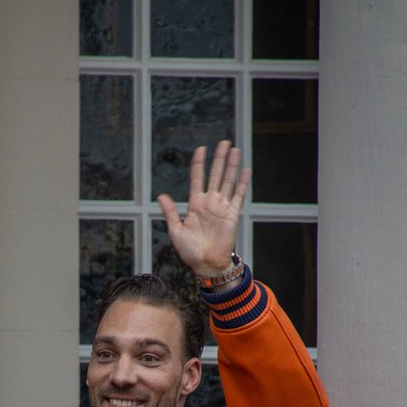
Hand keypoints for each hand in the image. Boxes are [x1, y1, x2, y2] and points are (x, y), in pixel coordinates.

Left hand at [157, 140, 250, 276]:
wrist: (206, 265)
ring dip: (231, 165)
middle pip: (215, 175)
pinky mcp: (232, 214)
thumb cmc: (190, 251)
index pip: (197, 178)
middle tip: (223, 142)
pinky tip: (245, 170)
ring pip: (228, 181)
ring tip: (234, 150)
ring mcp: (222, 207)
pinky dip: (243, 183)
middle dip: (219, 158)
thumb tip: (160, 196)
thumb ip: (170, 212)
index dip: (199, 163)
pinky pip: (239, 195)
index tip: (201, 148)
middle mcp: (210, 203)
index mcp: (195, 204)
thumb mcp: (175, 230)